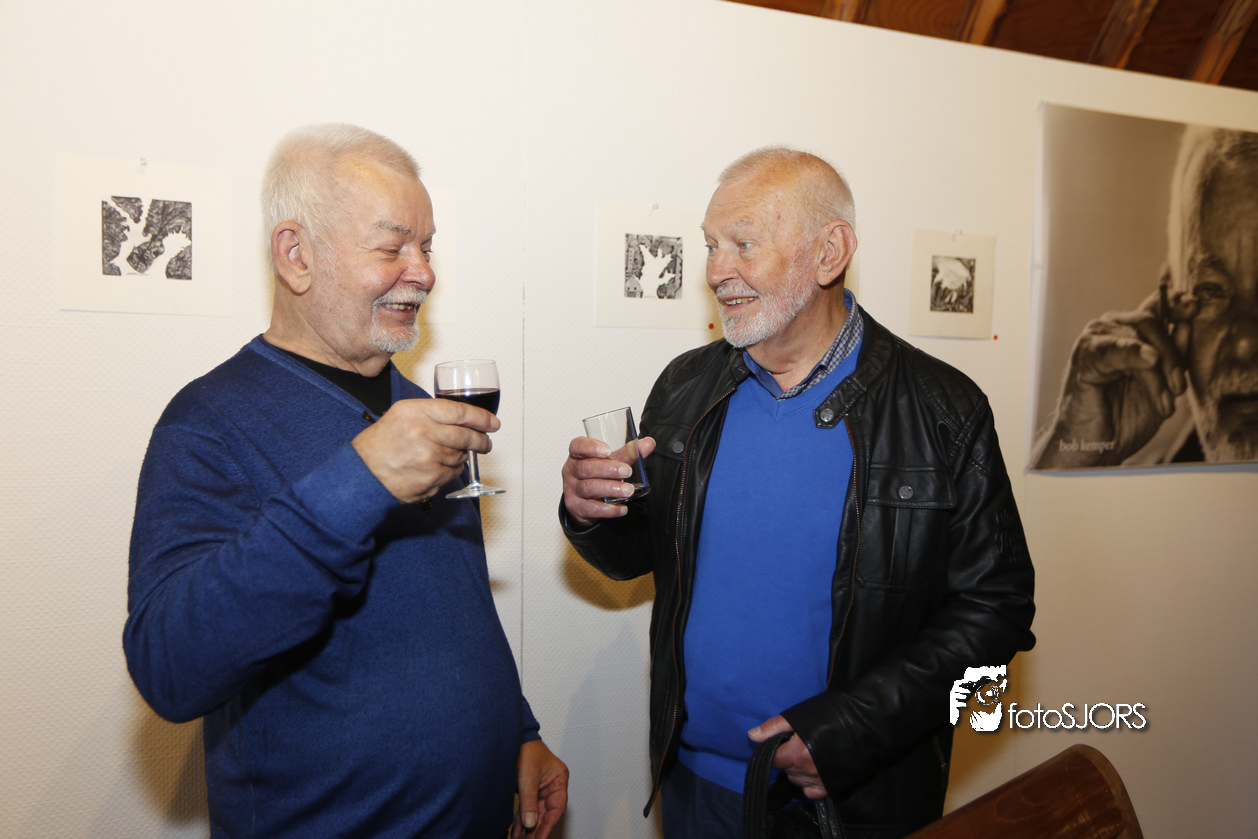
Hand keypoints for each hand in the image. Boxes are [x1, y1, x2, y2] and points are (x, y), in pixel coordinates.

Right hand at [351, 397, 499, 503]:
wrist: (363, 473)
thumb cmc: (380, 445)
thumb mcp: (401, 415)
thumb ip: (430, 413)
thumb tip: (463, 418)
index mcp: (415, 411)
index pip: (459, 411)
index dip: (481, 417)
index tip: (492, 422)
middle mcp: (423, 431)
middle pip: (465, 435)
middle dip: (480, 440)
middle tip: (485, 443)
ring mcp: (429, 455)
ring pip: (460, 455)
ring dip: (460, 456)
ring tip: (445, 456)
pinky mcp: (432, 476)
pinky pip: (454, 472)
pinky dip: (451, 470)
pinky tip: (438, 468)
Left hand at [512, 739, 568, 838]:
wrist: (510, 737)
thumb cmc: (526, 749)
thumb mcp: (527, 778)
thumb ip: (529, 802)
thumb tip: (531, 823)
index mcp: (559, 779)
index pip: (556, 809)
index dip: (548, 826)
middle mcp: (552, 785)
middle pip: (546, 813)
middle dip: (536, 830)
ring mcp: (540, 788)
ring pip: (536, 813)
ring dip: (528, 828)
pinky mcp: (529, 790)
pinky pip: (527, 809)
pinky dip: (522, 820)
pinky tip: (517, 832)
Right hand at [561, 435, 655, 526]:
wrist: (585, 500)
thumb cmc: (597, 475)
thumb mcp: (610, 462)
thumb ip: (628, 453)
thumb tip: (648, 443)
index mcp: (578, 455)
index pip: (577, 446)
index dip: (591, 447)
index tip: (607, 451)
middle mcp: (571, 471)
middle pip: (586, 468)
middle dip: (608, 469)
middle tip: (626, 471)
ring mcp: (572, 490)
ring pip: (589, 488)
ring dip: (610, 489)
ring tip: (628, 490)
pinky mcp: (577, 507)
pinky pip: (592, 508)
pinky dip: (608, 509)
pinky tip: (621, 508)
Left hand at [748, 716, 828, 799]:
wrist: (868, 725)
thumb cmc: (833, 715)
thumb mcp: (799, 716)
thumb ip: (774, 727)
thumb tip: (752, 736)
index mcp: (796, 755)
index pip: (772, 759)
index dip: (776, 749)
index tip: (784, 741)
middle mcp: (807, 772)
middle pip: (786, 770)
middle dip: (787, 758)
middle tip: (800, 743)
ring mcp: (821, 781)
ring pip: (798, 781)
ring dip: (798, 770)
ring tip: (810, 753)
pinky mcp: (834, 787)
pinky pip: (813, 791)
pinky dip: (811, 783)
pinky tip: (817, 769)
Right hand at [1033, 285, 1195, 466]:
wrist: (1096, 446)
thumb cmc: (1124, 415)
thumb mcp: (1162, 384)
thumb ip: (1174, 355)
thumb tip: (1186, 325)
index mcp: (1129, 332)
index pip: (1154, 306)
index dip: (1175, 302)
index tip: (1193, 307)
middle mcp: (1110, 329)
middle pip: (1151, 322)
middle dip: (1173, 355)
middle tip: (1179, 389)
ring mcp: (1094, 341)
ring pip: (1138, 335)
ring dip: (1157, 370)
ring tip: (1164, 401)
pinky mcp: (1084, 358)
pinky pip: (1115, 348)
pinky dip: (1134, 352)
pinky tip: (1149, 360)